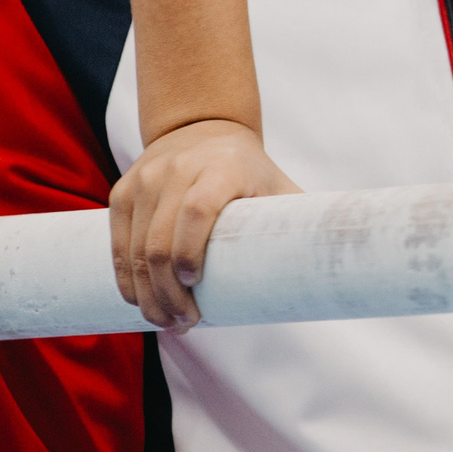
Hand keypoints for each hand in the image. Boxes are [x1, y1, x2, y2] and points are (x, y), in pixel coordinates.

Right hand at [109, 119, 299, 330]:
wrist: (201, 127)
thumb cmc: (249, 170)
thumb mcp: (275, 184)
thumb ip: (297, 219)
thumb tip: (335, 265)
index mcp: (220, 168)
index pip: (196, 210)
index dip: (190, 251)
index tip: (197, 285)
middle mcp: (175, 171)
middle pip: (158, 241)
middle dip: (168, 293)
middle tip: (185, 324)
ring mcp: (144, 181)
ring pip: (133, 250)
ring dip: (146, 295)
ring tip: (166, 322)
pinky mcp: (123, 193)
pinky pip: (116, 245)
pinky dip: (126, 279)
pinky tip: (141, 302)